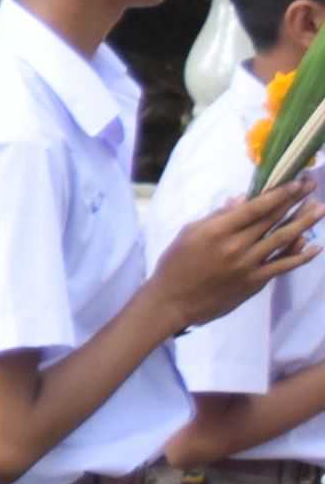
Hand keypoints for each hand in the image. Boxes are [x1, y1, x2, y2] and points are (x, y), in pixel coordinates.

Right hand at [155, 179, 316, 326]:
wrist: (173, 302)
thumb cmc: (175, 263)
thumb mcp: (189, 233)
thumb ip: (217, 216)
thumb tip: (242, 200)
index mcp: (217, 231)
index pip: (255, 207)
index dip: (278, 193)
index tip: (296, 182)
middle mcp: (236, 246)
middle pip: (272, 219)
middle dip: (295, 200)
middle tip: (312, 186)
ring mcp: (249, 265)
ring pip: (283, 239)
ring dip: (304, 222)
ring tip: (320, 209)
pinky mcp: (255, 281)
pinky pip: (283, 265)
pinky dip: (301, 255)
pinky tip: (315, 246)